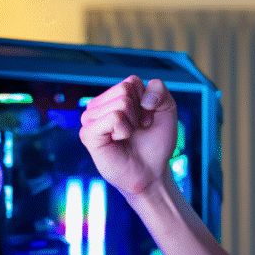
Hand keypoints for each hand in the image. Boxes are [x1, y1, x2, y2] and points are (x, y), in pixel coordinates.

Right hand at [79, 76, 178, 196]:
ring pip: (121, 102)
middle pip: (125, 89)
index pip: (132, 81)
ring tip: (128, 136)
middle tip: (137, 129)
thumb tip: (143, 98)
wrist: (151, 172)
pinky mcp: (88, 133)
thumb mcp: (167, 110)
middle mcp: (99, 105)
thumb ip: (159, 90)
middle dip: (139, 111)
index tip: (146, 120)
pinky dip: (124, 130)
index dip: (148, 102)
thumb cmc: (156, 143)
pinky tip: (119, 140)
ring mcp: (90, 118)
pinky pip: (113, 117)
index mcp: (113, 96)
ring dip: (132, 122)